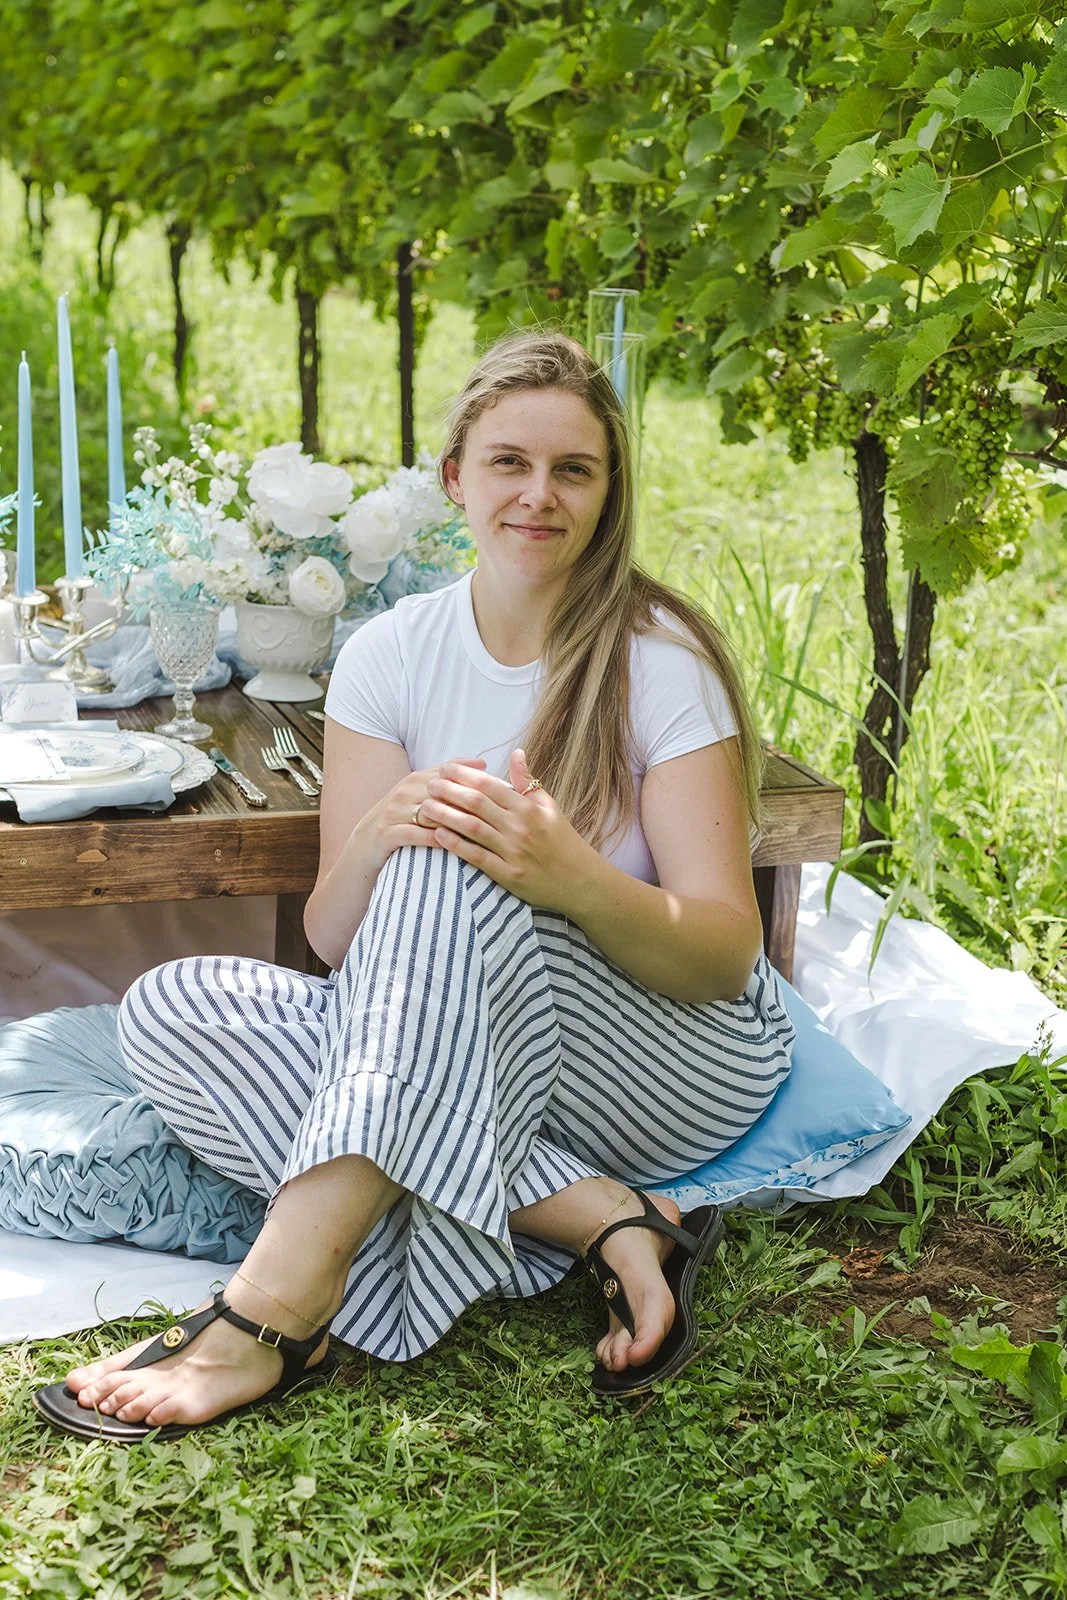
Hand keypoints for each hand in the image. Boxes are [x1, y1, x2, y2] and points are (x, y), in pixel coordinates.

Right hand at [368, 757, 487, 870]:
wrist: (364, 844)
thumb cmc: (402, 818)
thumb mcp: (422, 792)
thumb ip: (449, 778)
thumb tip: (483, 762)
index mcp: (417, 778)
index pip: (451, 773)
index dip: (476, 781)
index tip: (502, 789)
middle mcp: (405, 790)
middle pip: (444, 792)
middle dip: (471, 802)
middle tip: (498, 813)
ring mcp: (395, 811)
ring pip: (431, 813)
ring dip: (456, 822)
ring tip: (483, 832)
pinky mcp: (387, 833)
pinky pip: (415, 834)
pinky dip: (435, 839)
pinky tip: (454, 845)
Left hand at [416, 748, 599, 912]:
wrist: (580, 880)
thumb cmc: (563, 841)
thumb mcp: (550, 807)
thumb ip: (529, 782)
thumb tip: (517, 753)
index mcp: (528, 808)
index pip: (489, 785)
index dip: (464, 775)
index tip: (445, 769)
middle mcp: (519, 827)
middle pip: (476, 803)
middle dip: (448, 791)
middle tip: (429, 785)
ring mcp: (513, 851)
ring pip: (471, 828)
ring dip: (445, 815)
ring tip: (424, 807)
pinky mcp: (508, 875)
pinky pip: (476, 857)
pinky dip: (455, 845)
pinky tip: (437, 836)